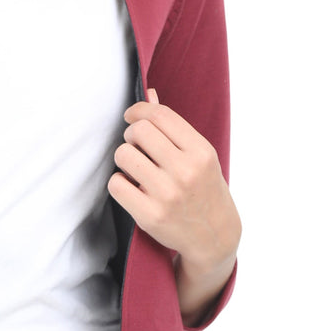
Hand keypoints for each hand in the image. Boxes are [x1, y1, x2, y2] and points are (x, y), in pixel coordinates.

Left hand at [108, 87, 239, 266]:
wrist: (215, 237)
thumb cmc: (205, 190)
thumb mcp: (199, 156)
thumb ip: (173, 127)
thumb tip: (148, 93)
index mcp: (201, 152)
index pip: (159, 115)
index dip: (138, 110)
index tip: (132, 116)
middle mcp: (185, 172)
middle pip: (138, 131)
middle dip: (132, 135)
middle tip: (138, 147)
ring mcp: (167, 195)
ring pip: (123, 155)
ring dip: (125, 159)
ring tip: (137, 169)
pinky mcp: (150, 215)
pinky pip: (115, 184)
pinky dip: (120, 183)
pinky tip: (133, 188)